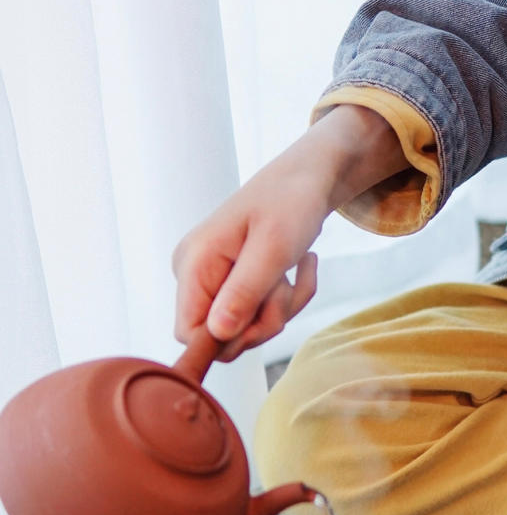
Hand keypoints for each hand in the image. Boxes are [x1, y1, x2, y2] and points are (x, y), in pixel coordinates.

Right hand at [172, 105, 406, 359]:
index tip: (264, 314)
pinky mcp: (233, 281)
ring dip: (284, 305)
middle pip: (223, 335)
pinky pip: (260, 313)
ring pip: (247, 327)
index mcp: (193, 263)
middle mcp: (195, 274)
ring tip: (299, 265)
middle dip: (266, 318)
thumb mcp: (273, 248)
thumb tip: (216, 334)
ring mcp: (214, 279)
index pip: (189, 332)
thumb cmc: (291, 202)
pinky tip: (301, 265)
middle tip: (288, 283)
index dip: (227, 337)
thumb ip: (244, 293)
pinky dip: (289, 296)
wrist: (310, 177)